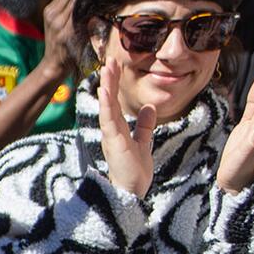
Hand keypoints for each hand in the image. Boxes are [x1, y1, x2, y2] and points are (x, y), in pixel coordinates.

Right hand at [38, 0, 92, 75]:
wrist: (52, 67)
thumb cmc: (60, 45)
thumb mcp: (56, 22)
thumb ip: (61, 3)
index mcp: (51, 10)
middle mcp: (53, 15)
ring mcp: (59, 25)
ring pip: (76, 1)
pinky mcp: (66, 34)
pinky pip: (80, 16)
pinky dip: (89, 5)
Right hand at [96, 59, 155, 196]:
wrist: (132, 193)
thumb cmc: (134, 172)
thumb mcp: (144, 143)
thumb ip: (144, 126)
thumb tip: (149, 107)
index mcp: (118, 129)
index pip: (115, 102)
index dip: (114, 84)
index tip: (114, 66)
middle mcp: (111, 130)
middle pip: (109, 101)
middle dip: (109, 80)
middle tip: (108, 60)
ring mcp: (111, 136)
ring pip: (106, 107)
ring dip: (105, 88)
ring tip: (105, 70)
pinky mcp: (114, 143)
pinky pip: (108, 121)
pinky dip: (106, 106)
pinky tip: (104, 92)